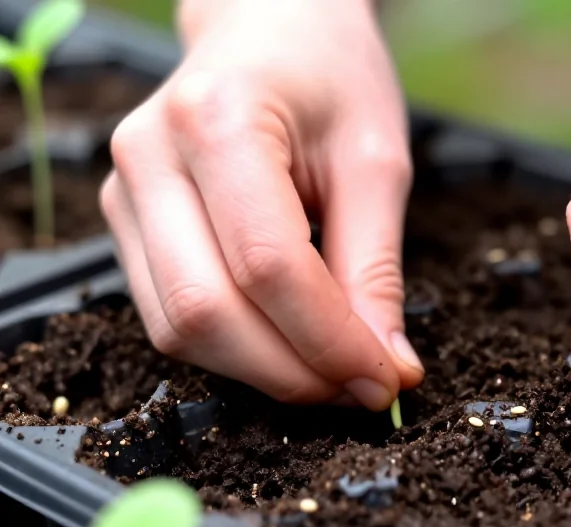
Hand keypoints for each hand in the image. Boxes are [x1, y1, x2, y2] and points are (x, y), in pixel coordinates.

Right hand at [100, 0, 423, 408]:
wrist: (270, 27)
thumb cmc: (330, 77)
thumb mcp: (375, 161)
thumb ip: (375, 268)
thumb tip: (386, 366)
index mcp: (216, 121)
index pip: (268, 265)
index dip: (330, 340)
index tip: (386, 380)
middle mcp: (149, 158)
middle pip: (208, 310)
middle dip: (294, 372)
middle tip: (364, 387)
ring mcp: (124, 193)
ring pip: (179, 328)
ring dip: (263, 371)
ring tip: (334, 371)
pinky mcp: (127, 224)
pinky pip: (171, 316)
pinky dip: (235, 351)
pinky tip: (291, 347)